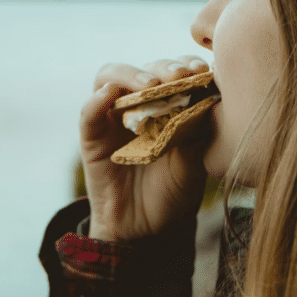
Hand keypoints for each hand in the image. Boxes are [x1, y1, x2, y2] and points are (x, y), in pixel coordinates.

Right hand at [80, 56, 210, 241]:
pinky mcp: (91, 137)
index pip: (173, 70)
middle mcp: (138, 104)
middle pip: (145, 69)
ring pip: (110, 78)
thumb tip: (208, 99)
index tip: (203, 70)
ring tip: (150, 84)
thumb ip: (197, 133)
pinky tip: (110, 95)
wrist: (146, 232)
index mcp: (167, 104)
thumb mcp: (193, 163)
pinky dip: (97, 100)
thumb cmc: (174, 193)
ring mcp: (111, 117)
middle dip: (164, 67)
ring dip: (130, 75)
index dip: (186, 64)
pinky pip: (88, 113)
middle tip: (180, 75)